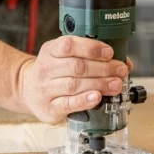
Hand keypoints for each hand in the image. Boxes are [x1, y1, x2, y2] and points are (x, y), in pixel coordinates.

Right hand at [18, 36, 132, 123]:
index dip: (92, 48)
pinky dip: (85, 100)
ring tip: (116, 85)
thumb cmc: (54, 72)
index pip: (69, 45)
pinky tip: (97, 97)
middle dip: (103, 68)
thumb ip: (91, 57)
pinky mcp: (49, 108)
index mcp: (51, 50)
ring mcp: (46, 89)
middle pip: (77, 66)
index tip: (110, 53)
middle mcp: (46, 68)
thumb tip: (125, 63)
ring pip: (74, 85)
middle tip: (120, 71)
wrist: (28, 91)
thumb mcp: (66, 57)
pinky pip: (69, 104)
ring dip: (99, 84)